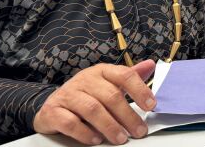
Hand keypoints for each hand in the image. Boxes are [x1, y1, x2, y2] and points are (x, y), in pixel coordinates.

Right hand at [33, 60, 155, 144]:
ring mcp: (68, 94)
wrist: (53, 103)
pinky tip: (96, 140)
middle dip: (128, 115)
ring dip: (109, 126)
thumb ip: (129, 77)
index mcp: (101, 71)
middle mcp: (85, 80)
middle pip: (110, 96)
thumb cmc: (86, 94)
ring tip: (120, 138)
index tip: (151, 105)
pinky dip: (85, 133)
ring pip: (92, 109)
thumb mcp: (108, 82)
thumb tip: (150, 65)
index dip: (140, 90)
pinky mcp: (53, 111)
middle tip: (138, 131)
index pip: (124, 75)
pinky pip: (70, 123)